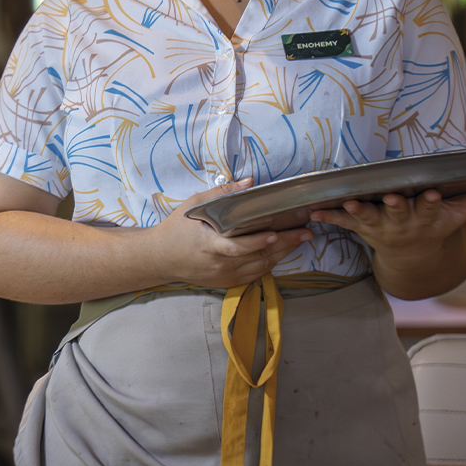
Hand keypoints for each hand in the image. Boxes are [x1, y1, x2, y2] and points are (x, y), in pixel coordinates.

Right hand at [153, 178, 313, 288]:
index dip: (257, 241)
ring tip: (301, 240)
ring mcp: (224, 275)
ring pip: (259, 267)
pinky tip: (283, 252)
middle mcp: (219, 263)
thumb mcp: (194, 205)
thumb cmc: (176, 229)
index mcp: (209, 244)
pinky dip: (270, 264)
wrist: (160, 259)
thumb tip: (249, 183)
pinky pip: (254, 275)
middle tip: (305, 233)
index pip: (237, 246)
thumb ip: (222, 194)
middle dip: (284, 244)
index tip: (275, 233)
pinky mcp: (226, 282)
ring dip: (282, 254)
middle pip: (256, 257)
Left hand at [309, 187, 465, 297]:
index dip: (433, 202)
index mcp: (426, 216)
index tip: (435, 194)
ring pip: (368, 218)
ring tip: (347, 205)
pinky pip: (343, 223)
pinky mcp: (362, 227)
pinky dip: (329, 217)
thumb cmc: (433, 226)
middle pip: (399, 211)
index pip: (432, 207)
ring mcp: (380, 225)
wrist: (411, 258)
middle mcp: (403, 221)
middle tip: (392, 198)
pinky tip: (314, 212)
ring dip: (357, 211)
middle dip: (395, 205)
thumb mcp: (457, 216)